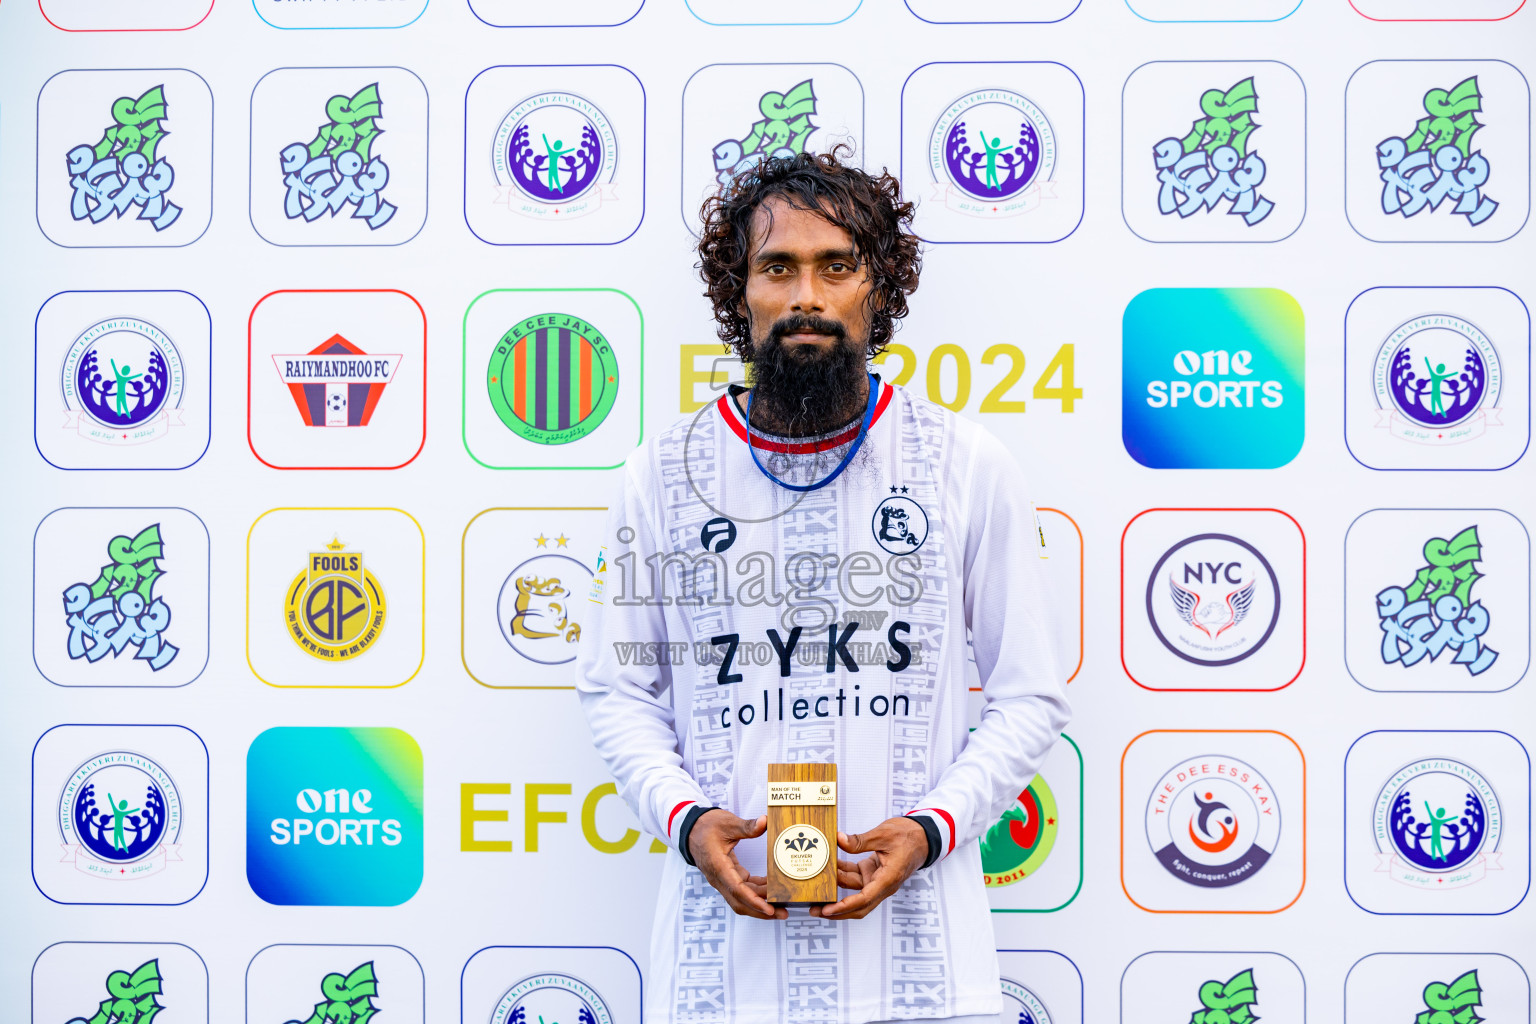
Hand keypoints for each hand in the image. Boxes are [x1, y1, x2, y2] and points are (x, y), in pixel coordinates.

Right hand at [687, 810, 787, 920]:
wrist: (691, 829)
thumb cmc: (706, 826)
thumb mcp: (727, 823)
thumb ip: (747, 826)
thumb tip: (764, 822)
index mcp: (718, 865)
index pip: (736, 889)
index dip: (754, 901)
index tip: (769, 909)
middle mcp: (719, 878)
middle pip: (740, 902)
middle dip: (761, 910)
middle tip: (783, 913)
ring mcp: (723, 879)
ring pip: (742, 899)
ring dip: (761, 903)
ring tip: (782, 904)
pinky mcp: (728, 877)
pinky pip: (743, 889)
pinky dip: (757, 891)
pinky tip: (771, 888)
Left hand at [811, 816, 928, 919]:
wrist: (924, 836)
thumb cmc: (909, 836)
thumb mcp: (883, 834)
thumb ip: (860, 841)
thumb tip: (839, 840)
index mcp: (888, 879)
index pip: (864, 899)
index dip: (844, 906)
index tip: (827, 910)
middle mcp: (883, 884)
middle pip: (858, 906)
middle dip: (836, 910)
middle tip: (815, 910)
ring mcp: (878, 880)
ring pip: (854, 891)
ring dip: (837, 890)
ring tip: (816, 888)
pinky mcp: (874, 872)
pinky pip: (856, 878)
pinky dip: (843, 874)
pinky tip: (829, 868)